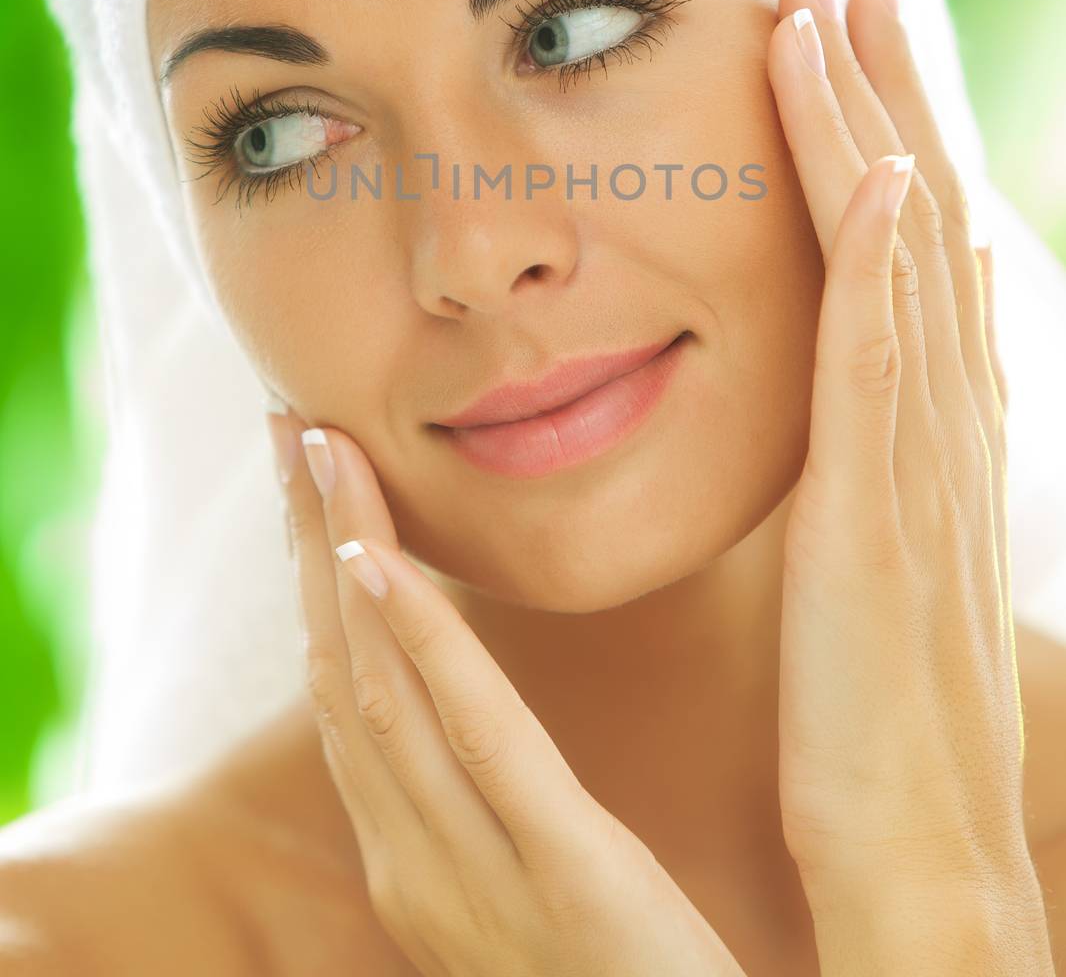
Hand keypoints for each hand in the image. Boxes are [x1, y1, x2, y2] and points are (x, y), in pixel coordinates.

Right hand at [265, 402, 747, 976]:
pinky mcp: (561, 867)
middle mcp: (412, 859)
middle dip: (305, 541)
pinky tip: (377, 565)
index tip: (304, 476)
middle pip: (339, 669)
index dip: (312, 577)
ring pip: (379, 687)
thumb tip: (459, 705)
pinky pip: (473, 741)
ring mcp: (471, 870)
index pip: (343, 690)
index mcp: (410, 857)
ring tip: (319, 452)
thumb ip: (483, 797)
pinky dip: (416, 645)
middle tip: (287, 426)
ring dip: (341, 557)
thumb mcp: (526, 883)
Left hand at [766, 0, 1037, 910]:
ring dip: (875, 128)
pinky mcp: (881, 513)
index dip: (882, 128)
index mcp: (929, 424)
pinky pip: (892, 365)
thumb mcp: (886, 534)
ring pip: (901, 256)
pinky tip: (891, 178)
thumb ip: (892, 429)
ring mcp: (919, 460)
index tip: (842, 29)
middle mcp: (942, 419)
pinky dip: (893, 266)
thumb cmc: (878, 700)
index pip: (906, 242)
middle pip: (917, 218)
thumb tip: (914, 324)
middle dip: (885, 86)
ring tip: (841, 10)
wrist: (915, 842)